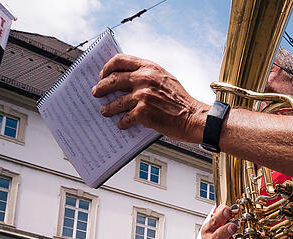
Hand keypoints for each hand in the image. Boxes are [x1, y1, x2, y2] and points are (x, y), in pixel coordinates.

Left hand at [92, 54, 209, 142]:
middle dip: (101, 87)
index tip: (103, 74)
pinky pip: (125, 118)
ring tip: (105, 111)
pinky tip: (121, 124)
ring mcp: (142, 96)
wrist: (195, 117)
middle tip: (97, 92)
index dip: (108, 67)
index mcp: (150, 68)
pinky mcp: (143, 113)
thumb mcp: (166, 79)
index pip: (120, 60)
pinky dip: (121, 123)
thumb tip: (127, 80)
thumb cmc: (182, 101)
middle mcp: (144, 79)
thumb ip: (148, 76)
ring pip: (115, 102)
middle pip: (112, 80)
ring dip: (107, 108)